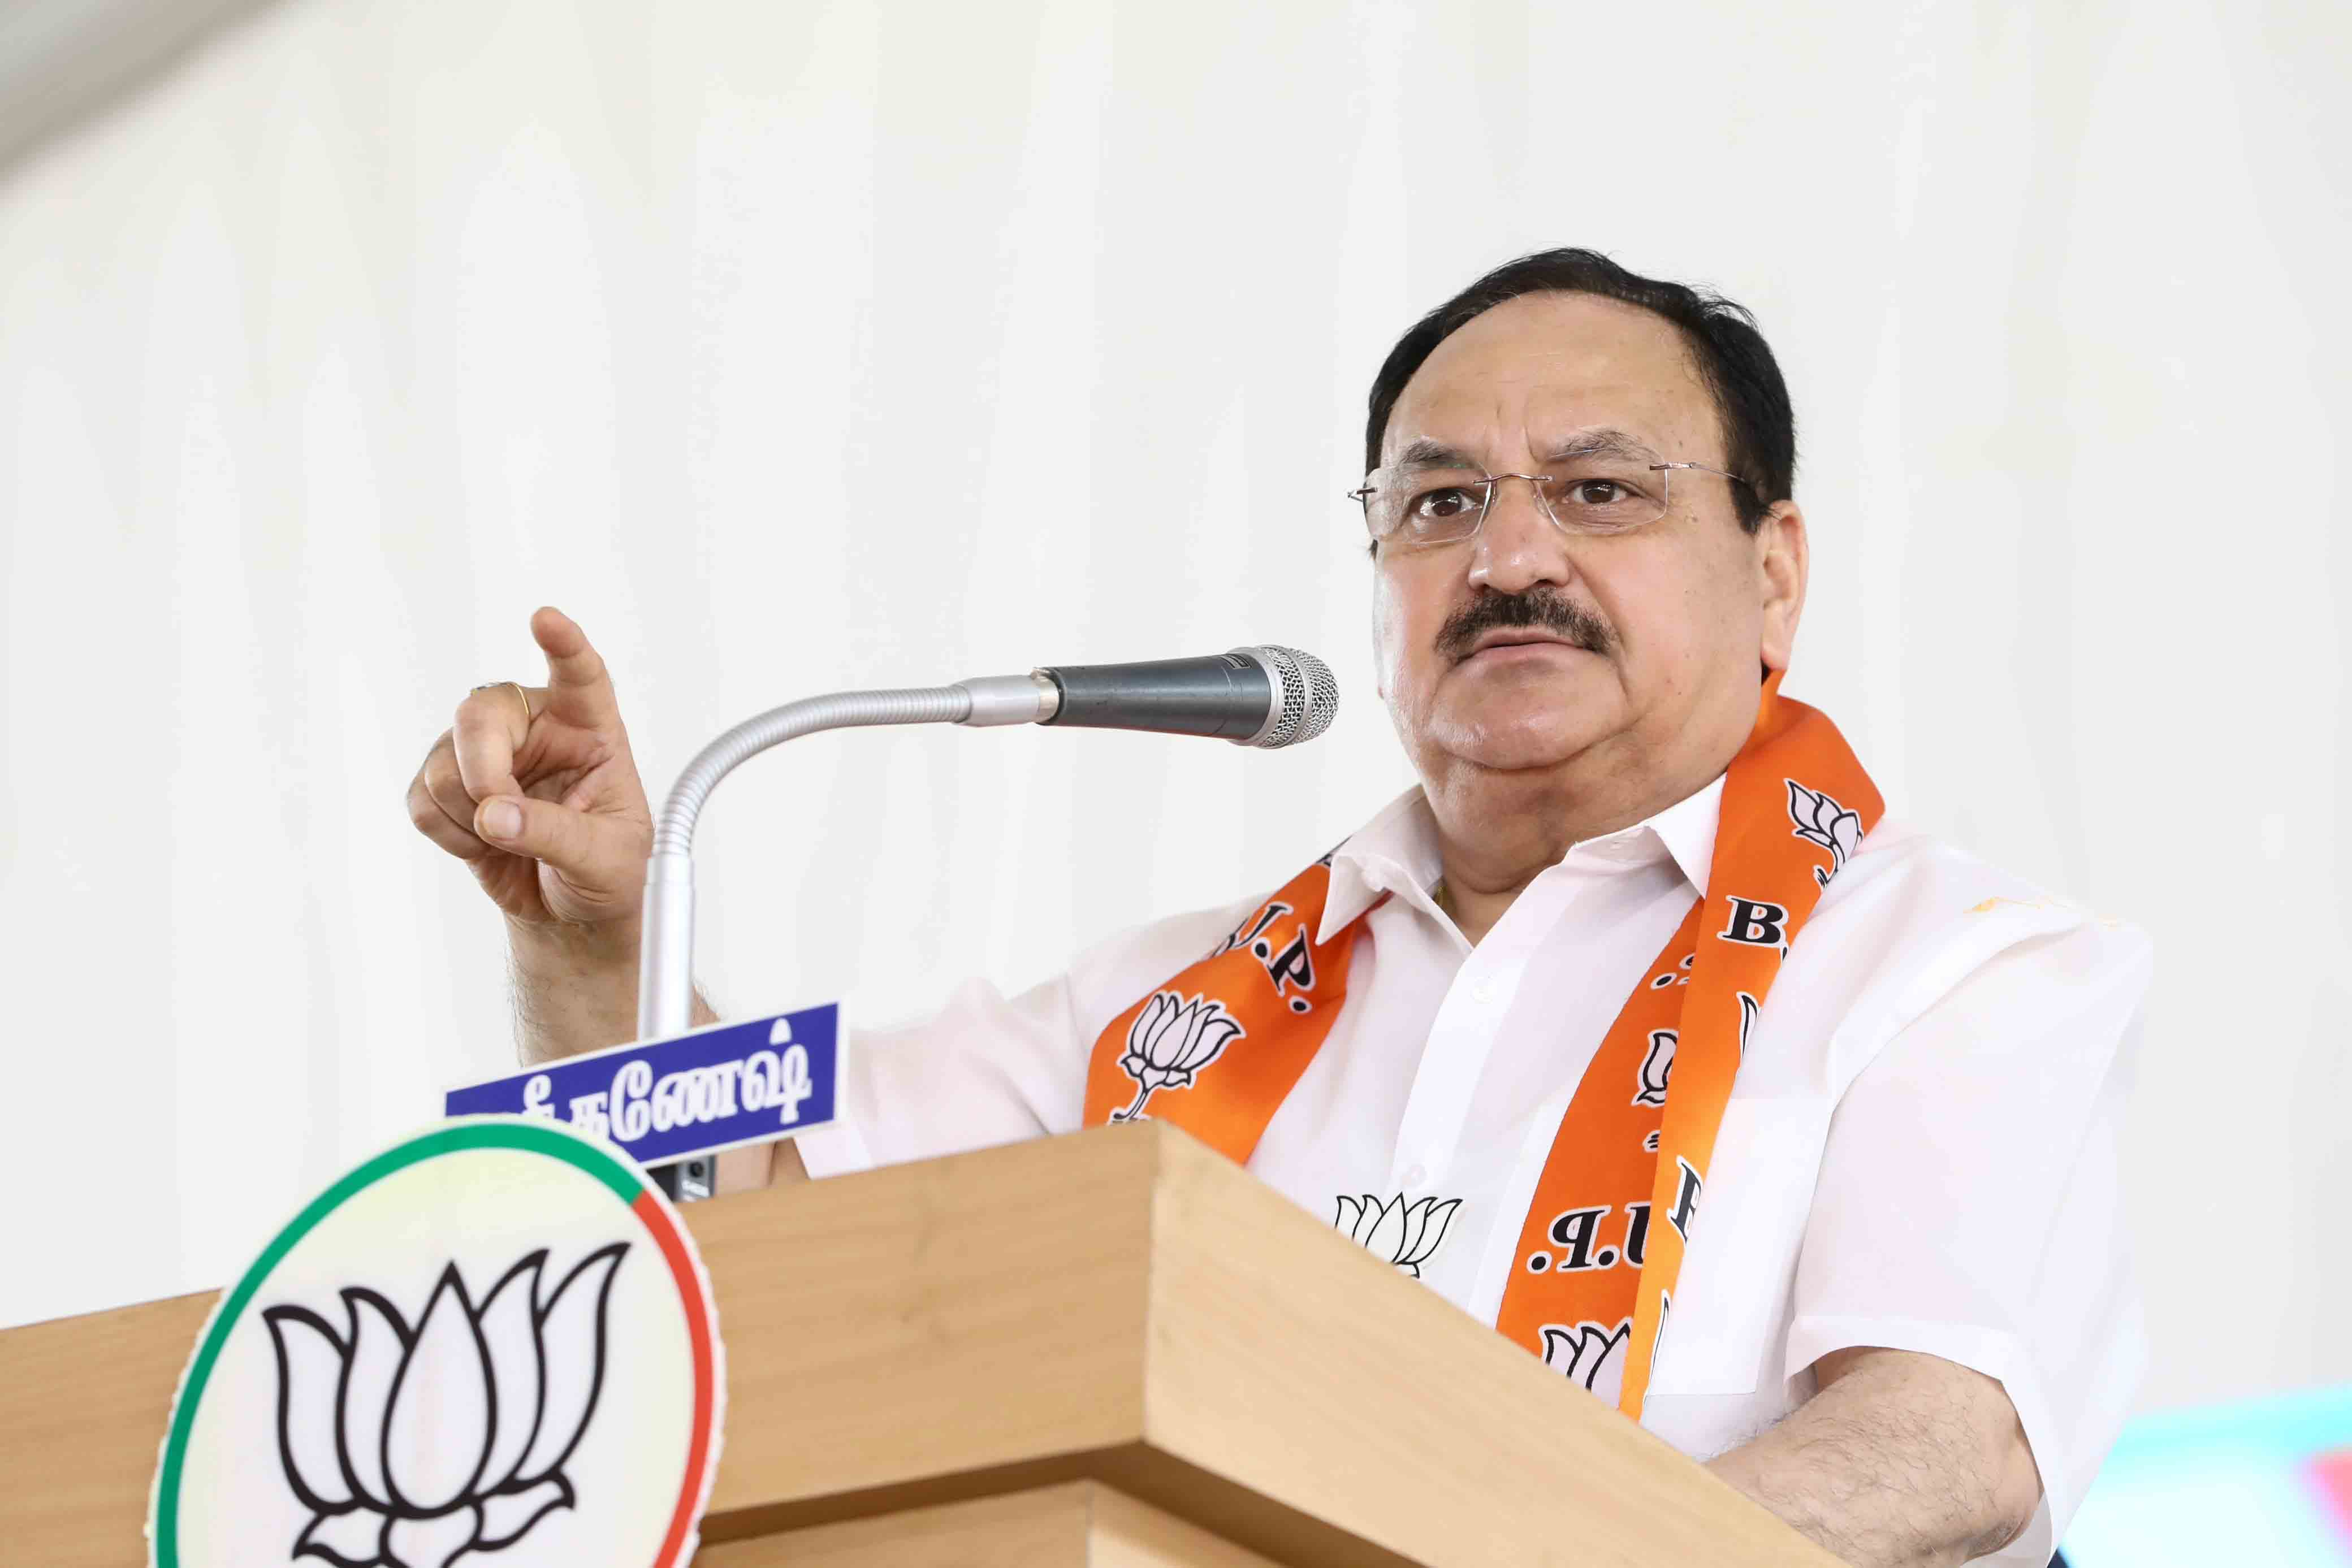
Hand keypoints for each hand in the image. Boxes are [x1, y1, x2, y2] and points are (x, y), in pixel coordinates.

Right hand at [405, 608, 654, 939]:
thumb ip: (554, 832)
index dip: (564, 646)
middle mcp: (537, 731)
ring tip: (507, 841)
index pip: (582, 676)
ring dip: (466, 811)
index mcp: (592, 731)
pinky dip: (446, 831)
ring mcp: (490, 755)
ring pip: (443, 760)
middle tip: (494, 810)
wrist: (573, 912)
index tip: (545, 621)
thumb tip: (493, 814)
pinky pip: (422, 798)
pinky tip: (481, 845)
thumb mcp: (604, 858)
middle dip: (479, 763)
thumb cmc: (608, 874)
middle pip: (482, 713)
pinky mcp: (452, 787)